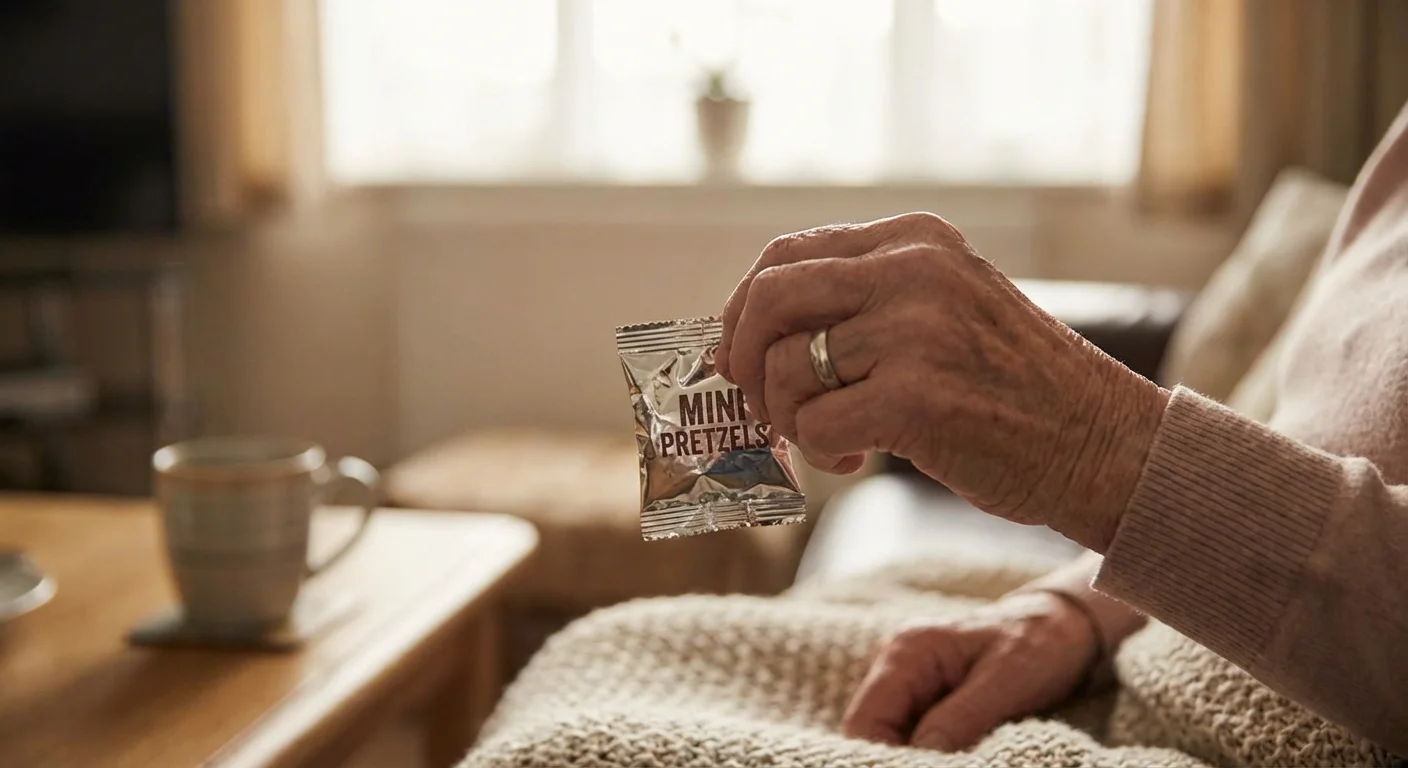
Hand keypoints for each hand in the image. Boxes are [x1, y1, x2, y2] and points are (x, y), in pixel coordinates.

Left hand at [717, 213, 1168, 549]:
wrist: (1105, 446)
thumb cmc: (1013, 390)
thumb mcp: (944, 311)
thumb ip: (862, 304)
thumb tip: (745, 338)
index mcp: (917, 241)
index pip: (786, 255)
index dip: (742, 311)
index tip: (736, 357)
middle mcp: (914, 271)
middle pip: (770, 298)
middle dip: (746, 361)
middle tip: (762, 408)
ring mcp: (916, 331)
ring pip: (787, 369)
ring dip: (791, 420)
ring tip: (836, 441)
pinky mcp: (916, 397)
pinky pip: (814, 425)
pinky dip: (820, 453)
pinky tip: (858, 460)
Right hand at [843, 591, 1097, 750]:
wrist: (1062, 627)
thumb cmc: (1039, 643)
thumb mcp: (1006, 682)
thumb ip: (960, 718)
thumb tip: (921, 754)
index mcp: (907, 651)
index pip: (866, 718)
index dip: (882, 755)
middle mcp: (897, 663)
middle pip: (873, 730)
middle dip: (901, 758)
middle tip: (949, 766)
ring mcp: (910, 681)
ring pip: (892, 736)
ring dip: (918, 757)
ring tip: (960, 759)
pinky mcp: (926, 698)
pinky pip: (914, 735)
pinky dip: (932, 753)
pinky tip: (958, 756)